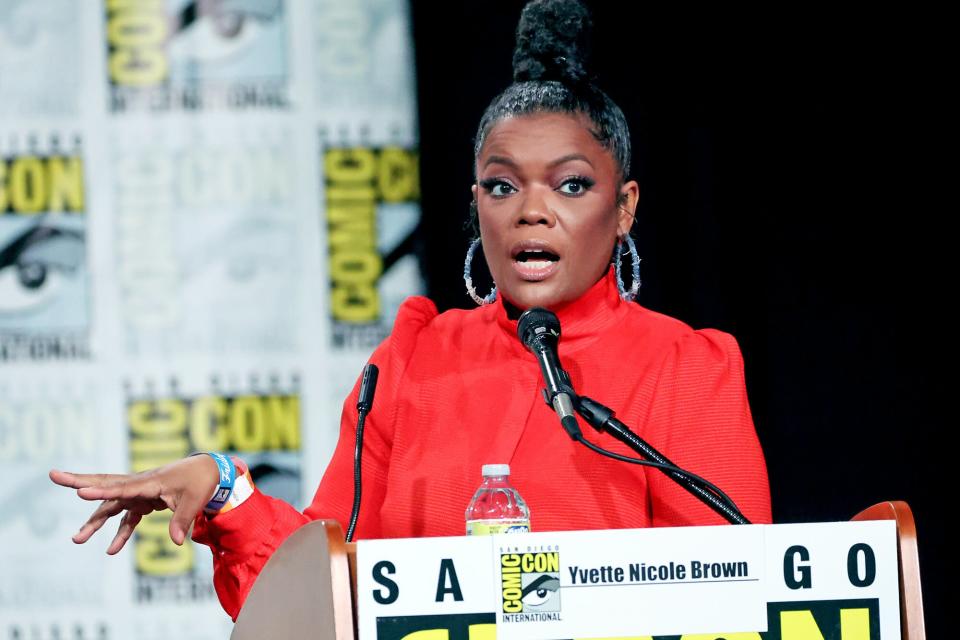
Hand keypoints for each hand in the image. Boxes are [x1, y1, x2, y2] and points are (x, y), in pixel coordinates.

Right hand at [49, 454, 220, 553]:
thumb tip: (177, 542)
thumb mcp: (194, 500)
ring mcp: (139, 493)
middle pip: (104, 484)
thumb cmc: (200, 482)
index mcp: (149, 482)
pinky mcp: (144, 501)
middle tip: (53, 475)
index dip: (100, 491)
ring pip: (110, 505)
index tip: (80, 492)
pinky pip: (127, 518)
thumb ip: (182, 521)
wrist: (208, 471)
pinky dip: (119, 533)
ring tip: (76, 540)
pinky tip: (111, 551)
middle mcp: (139, 485)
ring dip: (94, 521)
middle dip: (78, 482)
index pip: (121, 488)